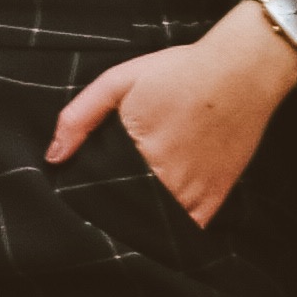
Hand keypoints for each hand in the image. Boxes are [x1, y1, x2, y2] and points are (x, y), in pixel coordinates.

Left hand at [47, 1, 296, 228]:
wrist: (242, 70)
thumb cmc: (180, 71)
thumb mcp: (120, 80)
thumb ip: (81, 117)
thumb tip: (53, 157)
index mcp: (137, 151)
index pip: (101, 193)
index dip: (92, 196)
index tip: (89, 191)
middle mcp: (166, 178)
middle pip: (128, 210)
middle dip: (117, 207)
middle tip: (114, 194)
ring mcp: (194, 191)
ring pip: (157, 223)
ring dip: (144, 218)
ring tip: (138, 201)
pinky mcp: (217, 195)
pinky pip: (190, 227)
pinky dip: (175, 226)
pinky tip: (166, 212)